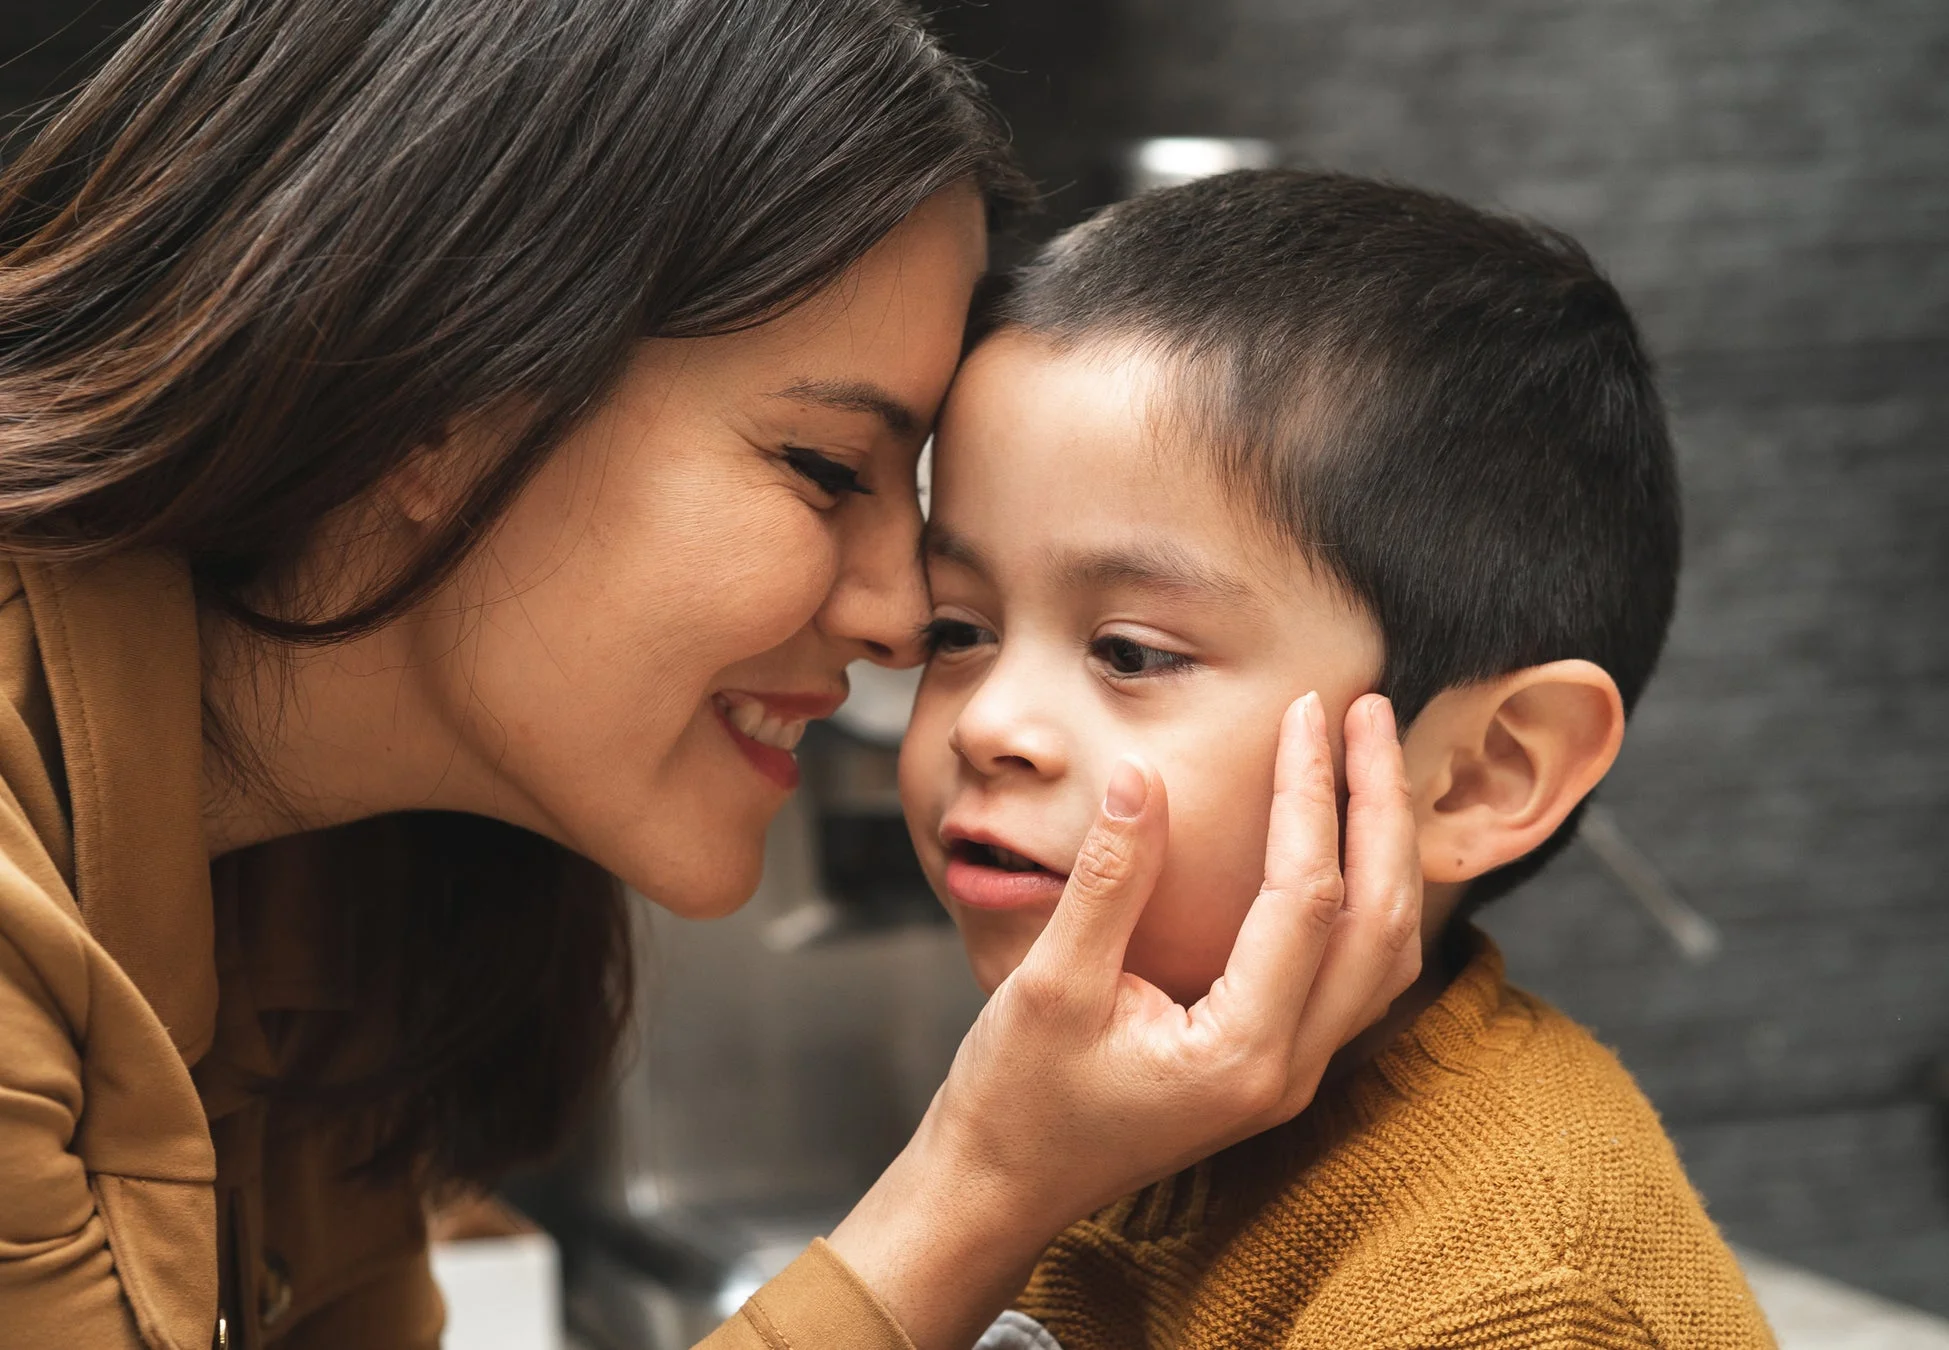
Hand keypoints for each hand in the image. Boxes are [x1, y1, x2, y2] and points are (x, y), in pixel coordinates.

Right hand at [827, 692, 1420, 1348]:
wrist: (999, 1188)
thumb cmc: (1016, 1098)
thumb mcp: (1051, 983)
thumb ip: (1109, 880)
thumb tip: (1143, 774)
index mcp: (1242, 1053)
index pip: (1307, 898)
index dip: (1311, 792)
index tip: (1305, 710)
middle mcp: (1288, 1071)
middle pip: (1379, 921)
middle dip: (1381, 807)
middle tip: (1369, 712)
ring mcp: (1290, 1075)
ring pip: (1383, 952)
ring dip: (1386, 852)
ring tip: (1369, 762)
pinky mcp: (1272, 1065)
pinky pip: (1354, 974)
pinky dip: (1365, 897)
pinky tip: (1344, 842)